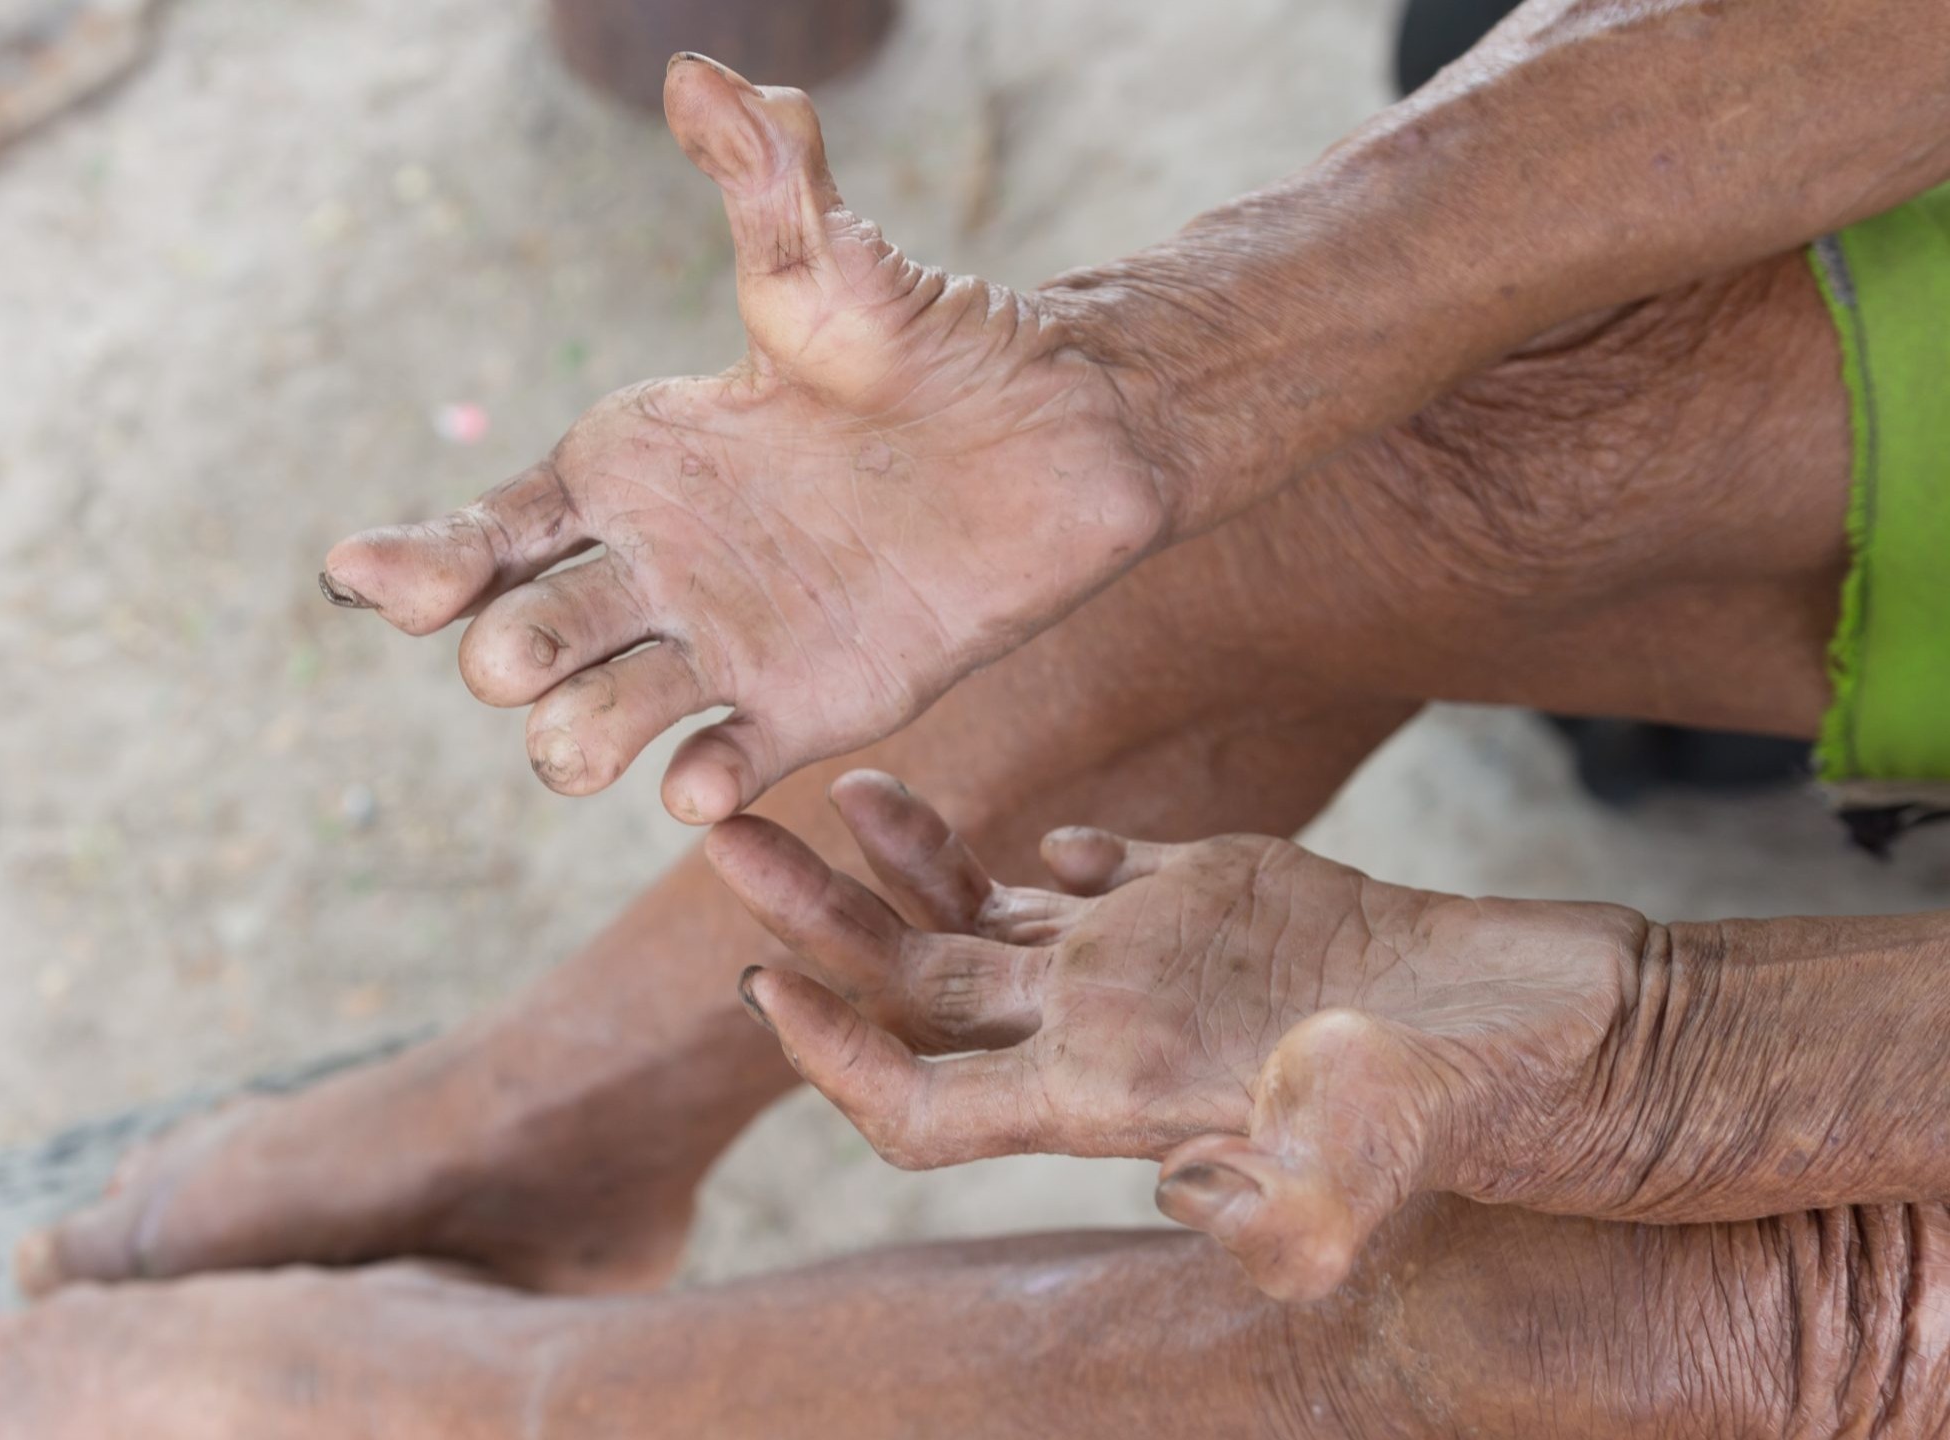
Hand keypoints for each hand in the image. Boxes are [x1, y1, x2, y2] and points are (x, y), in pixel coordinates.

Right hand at [322, 56, 1183, 823]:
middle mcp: (654, 567)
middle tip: (535, 648)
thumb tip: (700, 71)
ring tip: (599, 737)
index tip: (382, 584)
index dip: (417, 569)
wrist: (1058, 435)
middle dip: (506, 658)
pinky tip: (706, 779)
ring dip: (575, 742)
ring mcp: (720, 645)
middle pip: (516, 646)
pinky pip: (714, 771)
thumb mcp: (829, 255)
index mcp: (627, 470)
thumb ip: (761, 172)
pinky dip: (696, 787)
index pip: (483, 538)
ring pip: (587, 729)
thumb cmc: (931, 337)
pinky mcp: (801, 710)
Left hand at [705, 770, 1643, 1299]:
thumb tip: (1184, 1202)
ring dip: (893, 867)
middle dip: (811, 924)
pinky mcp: (1202, 900)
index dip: (834, 1064)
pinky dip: (1018, 841)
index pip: (923, 1109)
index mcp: (1107, 1097)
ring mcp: (1146, 966)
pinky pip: (1075, 878)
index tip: (761, 991)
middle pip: (913, 992)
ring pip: (977, 925)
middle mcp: (1101, 1035)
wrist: (1552, 1027)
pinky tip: (975, 800)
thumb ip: (1293, 1208)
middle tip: (722, 837)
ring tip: (834, 789)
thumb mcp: (1385, 1152)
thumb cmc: (1470, 1092)